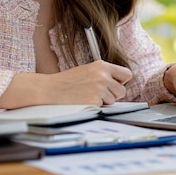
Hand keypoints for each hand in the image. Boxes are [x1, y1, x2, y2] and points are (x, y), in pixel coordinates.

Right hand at [0, 61, 132, 108]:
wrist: (49, 90)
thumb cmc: (66, 82)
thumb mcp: (87, 71)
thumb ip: (103, 74)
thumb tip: (119, 83)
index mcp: (102, 66)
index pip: (127, 74)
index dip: (121, 82)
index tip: (114, 85)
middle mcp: (103, 76)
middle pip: (122, 91)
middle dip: (112, 95)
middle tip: (97, 94)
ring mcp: (99, 89)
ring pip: (114, 101)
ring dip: (104, 102)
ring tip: (87, 96)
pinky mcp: (94, 101)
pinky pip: (103, 108)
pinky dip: (95, 107)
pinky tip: (83, 102)